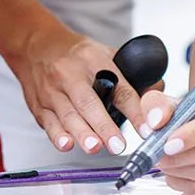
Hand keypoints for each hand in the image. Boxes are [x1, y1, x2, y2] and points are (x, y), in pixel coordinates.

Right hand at [5, 26, 139, 156]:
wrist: (35, 46)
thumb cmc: (76, 55)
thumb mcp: (105, 54)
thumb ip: (131, 75)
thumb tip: (159, 92)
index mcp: (94, 60)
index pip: (119, 87)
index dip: (134, 109)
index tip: (147, 128)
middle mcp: (71, 74)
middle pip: (89, 102)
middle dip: (104, 125)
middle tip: (119, 145)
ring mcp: (52, 90)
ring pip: (68, 114)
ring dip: (82, 133)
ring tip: (95, 147)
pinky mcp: (39, 105)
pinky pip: (48, 122)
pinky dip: (57, 135)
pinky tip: (66, 144)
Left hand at [139, 87, 194, 194]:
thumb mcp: (173, 100)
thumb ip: (158, 105)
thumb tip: (155, 123)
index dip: (194, 134)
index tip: (169, 144)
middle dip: (180, 157)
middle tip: (158, 157)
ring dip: (181, 172)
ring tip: (164, 164)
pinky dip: (188, 186)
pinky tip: (176, 176)